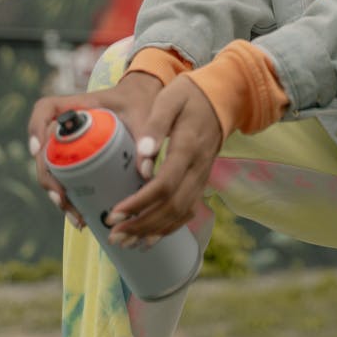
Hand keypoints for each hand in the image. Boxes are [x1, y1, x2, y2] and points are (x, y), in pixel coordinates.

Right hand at [27, 71, 162, 226]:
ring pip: (52, 168)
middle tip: (61, 199)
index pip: (46, 108)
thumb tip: (145, 173)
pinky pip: (65, 177)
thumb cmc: (141, 104)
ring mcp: (70, 142)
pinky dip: (69, 196)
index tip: (38, 151)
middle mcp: (69, 124)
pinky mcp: (78, 157)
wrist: (145, 104)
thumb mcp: (146, 117)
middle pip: (45, 148)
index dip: (36, 127)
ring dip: (57, 193)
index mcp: (80, 105)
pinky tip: (81, 216)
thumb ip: (148, 138)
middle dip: (48, 177)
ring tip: (76, 216)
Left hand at [104, 75, 223, 244]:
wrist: (223, 97)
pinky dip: (168, 228)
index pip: (164, 185)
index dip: (139, 203)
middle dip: (141, 224)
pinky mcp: (201, 181)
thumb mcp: (171, 99)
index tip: (115, 212)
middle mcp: (198, 168)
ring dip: (152, 231)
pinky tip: (149, 237)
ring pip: (180, 214)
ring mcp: (202, 177)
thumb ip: (156, 126)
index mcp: (188, 147)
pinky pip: (187, 211)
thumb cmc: (191, 95)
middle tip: (113, 232)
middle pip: (171, 207)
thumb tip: (142, 159)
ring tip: (125, 241)